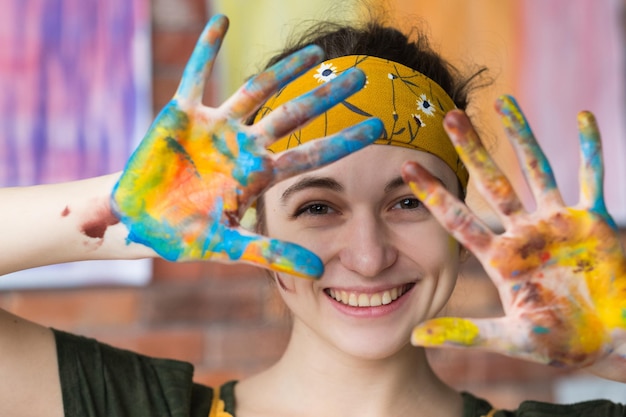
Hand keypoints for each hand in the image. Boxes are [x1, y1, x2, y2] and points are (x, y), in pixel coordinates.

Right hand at [111, 15, 382, 277]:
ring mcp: (215, 127)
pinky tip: (222, 23)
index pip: (311, 155)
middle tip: (362, 79)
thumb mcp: (228, 248)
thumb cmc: (184, 235)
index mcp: (257, 175)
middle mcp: (243, 146)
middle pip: (294, 116)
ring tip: (317, 53)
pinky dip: (207, 50)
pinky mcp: (181, 114)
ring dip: (284, 71)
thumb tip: (319, 273)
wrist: (140, 221)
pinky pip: (196, 75)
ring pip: (256, 90)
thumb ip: (271, 255)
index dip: (344, 141)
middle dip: (326, 97)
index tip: (379, 127)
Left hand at [402, 95, 625, 372]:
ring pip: (537, 169)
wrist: (613, 339)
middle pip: (494, 182)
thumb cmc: (564, 343)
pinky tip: (583, 117)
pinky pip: (594, 177)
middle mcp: (525, 234)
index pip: (457, 220)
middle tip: (448, 115)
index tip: (404, 166)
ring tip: (502, 100)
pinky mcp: (596, 222)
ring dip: (522, 135)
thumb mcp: (512, 340)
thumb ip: (466, 335)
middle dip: (473, 149)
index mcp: (501, 259)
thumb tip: (414, 337)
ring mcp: (559, 224)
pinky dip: (591, 149)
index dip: (432, 194)